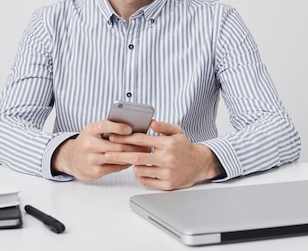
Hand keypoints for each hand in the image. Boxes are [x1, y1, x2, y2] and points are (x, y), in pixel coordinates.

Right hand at [51, 119, 149, 180]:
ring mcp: (92, 159)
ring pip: (118, 157)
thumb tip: (131, 128)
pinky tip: (133, 160)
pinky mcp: (96, 171)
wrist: (70, 158)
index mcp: (90, 130)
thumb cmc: (87, 141)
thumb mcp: (93, 130)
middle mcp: (89, 144)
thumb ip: (108, 127)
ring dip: (133, 155)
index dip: (118, 127)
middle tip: (147, 144)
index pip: (104, 126)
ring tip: (144, 152)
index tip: (130, 128)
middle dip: (134, 145)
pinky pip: (116, 167)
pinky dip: (126, 163)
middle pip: (116, 145)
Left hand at [106, 120, 220, 189]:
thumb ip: (163, 126)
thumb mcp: (177, 131)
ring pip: (140, 170)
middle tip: (106, 153)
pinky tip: (141, 170)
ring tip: (133, 161)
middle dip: (119, 155)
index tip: (113, 137)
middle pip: (136, 157)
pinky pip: (146, 181)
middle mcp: (167, 158)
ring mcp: (167, 173)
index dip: (125, 138)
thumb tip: (150, 122)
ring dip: (132, 166)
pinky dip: (140, 176)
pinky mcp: (167, 185)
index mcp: (167, 143)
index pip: (141, 140)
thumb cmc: (185, 147)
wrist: (200, 164)